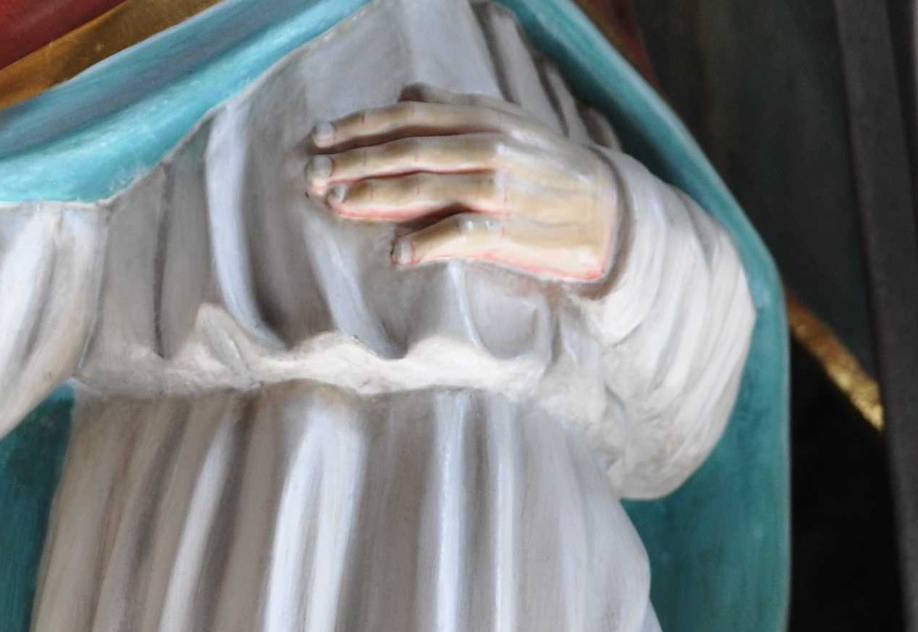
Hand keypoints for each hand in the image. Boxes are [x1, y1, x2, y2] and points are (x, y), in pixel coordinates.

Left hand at [305, 82, 620, 282]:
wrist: (607, 211)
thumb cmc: (548, 168)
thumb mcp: (506, 123)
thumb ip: (455, 108)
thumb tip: (407, 91)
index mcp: (480, 118)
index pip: (406, 118)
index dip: (359, 127)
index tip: (319, 137)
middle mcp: (484, 148)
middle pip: (405, 152)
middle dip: (352, 162)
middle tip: (310, 175)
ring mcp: (496, 190)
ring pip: (423, 189)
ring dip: (374, 198)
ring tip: (336, 205)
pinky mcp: (509, 231)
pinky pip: (460, 235)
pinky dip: (427, 243)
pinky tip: (396, 254)